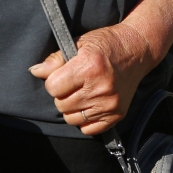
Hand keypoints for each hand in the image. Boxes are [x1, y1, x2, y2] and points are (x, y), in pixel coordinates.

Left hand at [29, 24, 155, 135]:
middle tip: (74, 82)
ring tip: (82, 92)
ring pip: (72, 119)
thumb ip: (56, 59)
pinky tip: (91, 103)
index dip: (54, 80)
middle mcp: (100, 87)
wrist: (137, 49)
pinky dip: (85, 119)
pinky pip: (88, 129)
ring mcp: (110, 103)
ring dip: (72, 108)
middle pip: (61, 105)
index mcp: (88, 66)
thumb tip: (35, 71)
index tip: (63, 74)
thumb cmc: (106, 44)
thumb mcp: (79, 43)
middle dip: (63, 94)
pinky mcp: (117, 115)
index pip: (53, 87)